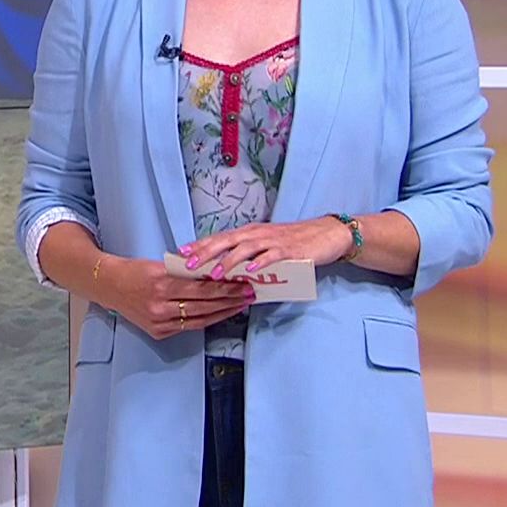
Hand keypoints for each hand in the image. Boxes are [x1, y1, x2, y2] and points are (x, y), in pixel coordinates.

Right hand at [98, 254, 255, 340]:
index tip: (242, 285)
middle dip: (230, 301)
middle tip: (248, 295)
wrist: (108, 286)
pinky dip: (206, 320)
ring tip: (239, 306)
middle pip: (204, 306)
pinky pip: (189, 327)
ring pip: (200, 319)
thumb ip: (185, 272)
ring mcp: (159, 322)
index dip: (225, 289)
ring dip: (223, 313)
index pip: (201, 289)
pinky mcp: (158, 332)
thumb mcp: (159, 265)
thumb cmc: (134, 271)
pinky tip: (219, 315)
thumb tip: (214, 273)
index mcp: (161, 284)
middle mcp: (160, 306)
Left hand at [178, 217, 354, 279]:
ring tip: (213, 273)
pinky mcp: (290, 250)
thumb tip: (225, 273)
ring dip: (228, 261)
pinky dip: (260, 262)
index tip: (180, 253)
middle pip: (226, 241)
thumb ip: (248, 257)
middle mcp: (257, 234)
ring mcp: (273, 241)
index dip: (199, 245)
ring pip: (245, 248)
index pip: (219, 238)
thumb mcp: (266, 247)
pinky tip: (250, 271)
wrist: (326, 235)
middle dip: (205, 253)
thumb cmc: (294, 243)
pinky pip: (272, 256)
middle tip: (188, 264)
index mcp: (249, 233)